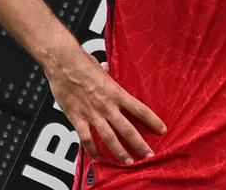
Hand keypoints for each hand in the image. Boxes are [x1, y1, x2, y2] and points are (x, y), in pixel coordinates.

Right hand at [42, 46, 165, 164]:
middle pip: (128, 129)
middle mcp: (107, 106)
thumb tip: (108, 69)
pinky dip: (92, 150)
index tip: (162, 129)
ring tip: (127, 161)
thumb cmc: (83, 63)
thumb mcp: (102, 70)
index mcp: (117, 93)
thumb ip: (107, 76)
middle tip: (148, 154)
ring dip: (119, 152)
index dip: (153, 121)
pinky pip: (86, 139)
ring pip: (109, 138)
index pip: (141, 110)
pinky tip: (97, 157)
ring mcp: (92, 114)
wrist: (63, 63)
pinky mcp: (77, 118)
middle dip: (139, 144)